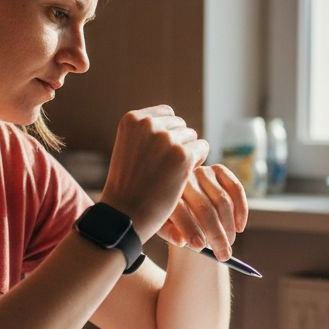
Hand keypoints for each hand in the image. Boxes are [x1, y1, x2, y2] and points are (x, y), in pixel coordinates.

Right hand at [100, 106, 209, 240]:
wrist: (125, 214)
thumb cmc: (128, 186)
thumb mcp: (129, 149)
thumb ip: (148, 133)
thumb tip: (177, 124)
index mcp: (132, 119)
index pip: (166, 114)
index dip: (168, 134)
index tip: (159, 155)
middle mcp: (148, 124)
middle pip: (180, 125)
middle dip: (178, 144)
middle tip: (165, 169)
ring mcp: (166, 139)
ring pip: (192, 136)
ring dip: (187, 154)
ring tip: (170, 174)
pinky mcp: (183, 155)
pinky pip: (203, 148)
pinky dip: (196, 163)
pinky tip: (181, 177)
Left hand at [156, 164, 247, 260]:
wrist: (178, 198)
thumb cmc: (170, 217)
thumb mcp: (162, 226)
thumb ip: (170, 234)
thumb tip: (181, 241)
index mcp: (166, 191)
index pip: (179, 210)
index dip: (189, 230)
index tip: (199, 248)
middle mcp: (184, 178)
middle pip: (204, 208)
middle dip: (215, 234)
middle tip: (223, 255)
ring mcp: (202, 172)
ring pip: (223, 201)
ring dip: (229, 226)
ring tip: (228, 244)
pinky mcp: (218, 170)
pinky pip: (236, 189)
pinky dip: (241, 210)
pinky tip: (240, 228)